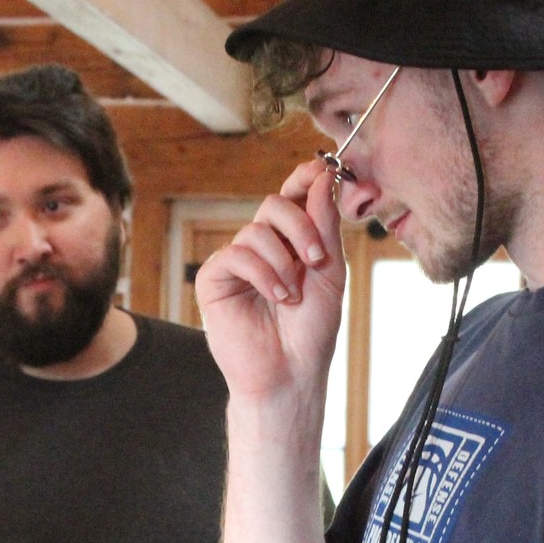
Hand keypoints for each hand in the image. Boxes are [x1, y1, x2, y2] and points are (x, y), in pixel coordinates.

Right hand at [195, 158, 348, 407]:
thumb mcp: (329, 271)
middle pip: (274, 204)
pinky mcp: (214, 279)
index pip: (294, 197)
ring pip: (256, 230)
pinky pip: (236, 254)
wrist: (290, 371)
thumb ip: (324, 223)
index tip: (324, 170)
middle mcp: (263, 248)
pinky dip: (261, 273)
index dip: (305, 179)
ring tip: (292, 296)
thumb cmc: (312, 329)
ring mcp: (236, 262)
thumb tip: (322, 175)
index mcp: (291, 242)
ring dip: (282, 261)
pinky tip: (276, 297)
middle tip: (316, 259)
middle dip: (300, 226)